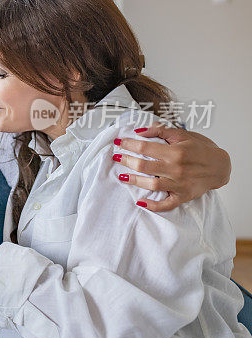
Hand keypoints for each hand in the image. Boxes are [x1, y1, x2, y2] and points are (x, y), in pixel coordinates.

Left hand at [114, 123, 231, 210]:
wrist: (221, 166)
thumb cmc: (201, 149)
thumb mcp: (182, 135)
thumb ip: (160, 131)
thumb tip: (139, 131)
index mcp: (175, 152)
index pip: (145, 147)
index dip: (128, 144)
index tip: (118, 142)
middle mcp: (176, 169)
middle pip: (143, 166)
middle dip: (126, 161)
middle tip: (116, 157)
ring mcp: (179, 184)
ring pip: (151, 184)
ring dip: (134, 181)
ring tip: (121, 176)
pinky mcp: (183, 196)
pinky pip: (166, 204)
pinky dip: (153, 206)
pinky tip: (140, 202)